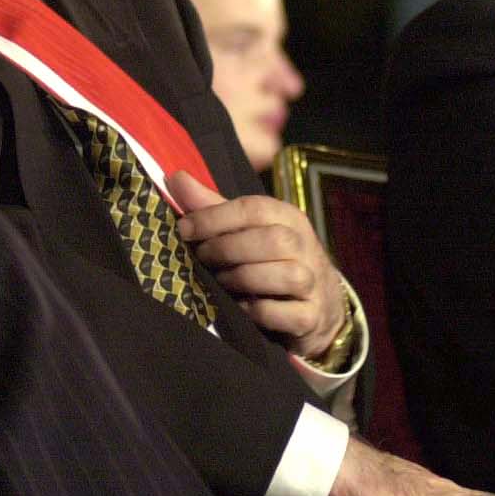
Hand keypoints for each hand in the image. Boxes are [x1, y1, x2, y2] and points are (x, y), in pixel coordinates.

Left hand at [165, 171, 346, 358]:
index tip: (184, 228)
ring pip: (286, 275)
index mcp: (289, 218)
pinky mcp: (312, 317)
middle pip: (273, 240)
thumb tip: (176, 178)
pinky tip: (241, 307)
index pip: (254, 208)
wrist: (318, 303)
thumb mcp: (248, 229)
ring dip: (243, 278)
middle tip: (202, 257)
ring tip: (221, 281)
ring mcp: (313, 283)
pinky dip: (259, 311)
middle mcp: (306, 247)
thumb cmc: (272, 259)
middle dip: (228, 248)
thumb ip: (214, 206)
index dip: (214, 217)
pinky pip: (287, 313)